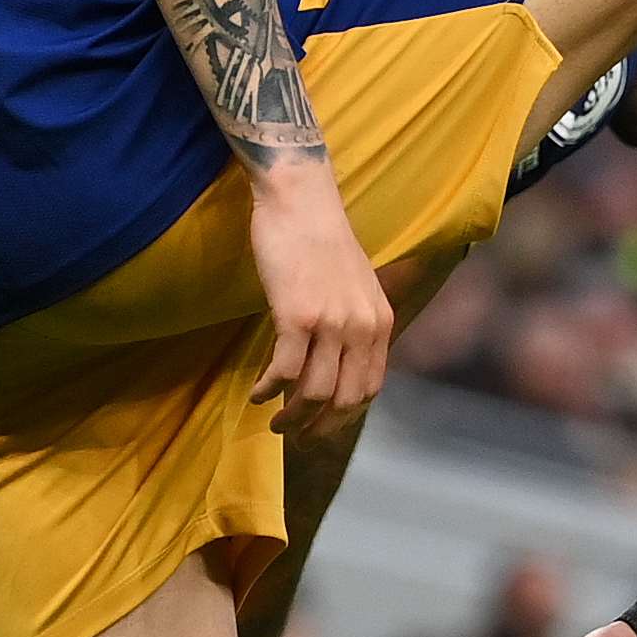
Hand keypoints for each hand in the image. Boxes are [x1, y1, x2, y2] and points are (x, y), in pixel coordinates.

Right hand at [244, 161, 394, 434]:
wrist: (300, 201)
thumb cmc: (320, 240)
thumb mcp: (355, 286)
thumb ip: (354, 324)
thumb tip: (338, 365)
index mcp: (380, 321)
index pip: (370, 388)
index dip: (344, 417)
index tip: (323, 428)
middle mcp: (362, 327)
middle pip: (344, 400)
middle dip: (318, 426)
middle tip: (295, 434)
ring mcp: (331, 324)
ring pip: (313, 393)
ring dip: (291, 416)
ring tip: (274, 421)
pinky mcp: (297, 317)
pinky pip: (282, 372)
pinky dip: (267, 390)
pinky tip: (256, 393)